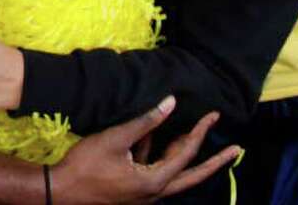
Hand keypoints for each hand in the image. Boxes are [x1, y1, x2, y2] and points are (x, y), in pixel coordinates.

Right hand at [51, 97, 240, 203]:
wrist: (61, 191)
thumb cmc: (87, 165)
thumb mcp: (116, 139)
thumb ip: (146, 121)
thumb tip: (171, 103)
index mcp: (155, 181)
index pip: (185, 153)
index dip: (200, 131)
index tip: (213, 115)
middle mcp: (155, 192)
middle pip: (193, 175)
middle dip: (216, 161)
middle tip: (236, 150)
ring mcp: (145, 194)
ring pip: (173, 173)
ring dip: (182, 154)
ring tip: (191, 132)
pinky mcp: (133, 190)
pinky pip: (153, 171)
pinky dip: (156, 154)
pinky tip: (150, 136)